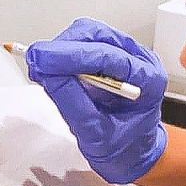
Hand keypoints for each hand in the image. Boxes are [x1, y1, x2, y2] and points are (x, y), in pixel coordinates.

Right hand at [25, 17, 167, 183]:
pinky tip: (52, 68)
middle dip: (62, 48)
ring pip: (88, 33)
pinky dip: (63, 52)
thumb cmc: (123, 147)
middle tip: (36, 64)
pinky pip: (83, 41)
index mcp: (148, 81)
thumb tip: (49, 75)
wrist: (132, 151)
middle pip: (96, 36)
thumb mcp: (95, 134)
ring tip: (43, 70)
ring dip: (60, 48)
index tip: (41, 59)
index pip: (107, 56)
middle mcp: (140, 60)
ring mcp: (126, 53)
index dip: (70, 55)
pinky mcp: (110, 53)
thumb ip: (73, 104)